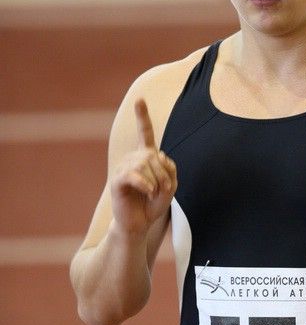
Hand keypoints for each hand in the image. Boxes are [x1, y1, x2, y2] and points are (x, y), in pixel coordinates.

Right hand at [110, 99, 176, 235]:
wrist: (138, 224)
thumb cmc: (152, 205)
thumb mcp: (170, 186)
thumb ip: (170, 169)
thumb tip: (156, 156)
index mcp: (145, 157)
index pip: (145, 133)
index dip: (142, 117)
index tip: (139, 99)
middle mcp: (132, 158)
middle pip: (153, 155)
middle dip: (165, 174)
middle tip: (164, 190)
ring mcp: (122, 168)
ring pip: (145, 164)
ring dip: (156, 181)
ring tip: (154, 194)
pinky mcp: (116, 180)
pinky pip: (133, 174)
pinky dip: (146, 184)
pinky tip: (148, 192)